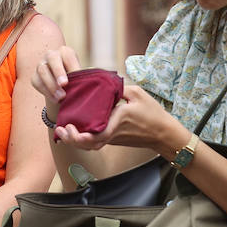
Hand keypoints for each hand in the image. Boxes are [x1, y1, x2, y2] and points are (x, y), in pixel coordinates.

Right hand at [31, 45, 82, 120]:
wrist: (63, 87)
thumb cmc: (75, 79)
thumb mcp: (80, 76)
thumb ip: (81, 77)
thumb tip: (86, 84)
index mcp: (66, 52)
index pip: (68, 55)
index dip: (70, 66)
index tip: (70, 80)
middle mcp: (52, 55)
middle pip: (52, 59)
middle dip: (58, 71)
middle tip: (64, 84)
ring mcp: (41, 64)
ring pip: (42, 71)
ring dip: (51, 85)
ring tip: (61, 97)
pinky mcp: (35, 75)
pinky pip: (37, 82)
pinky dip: (45, 91)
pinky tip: (55, 99)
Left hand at [53, 85, 188, 155]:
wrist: (164, 134)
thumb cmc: (153, 113)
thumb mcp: (138, 94)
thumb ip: (119, 87)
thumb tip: (103, 81)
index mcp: (118, 121)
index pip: (97, 134)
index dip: (81, 136)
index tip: (69, 127)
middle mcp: (113, 132)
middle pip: (88, 144)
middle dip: (72, 140)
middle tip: (61, 130)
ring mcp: (113, 139)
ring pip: (90, 145)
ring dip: (76, 141)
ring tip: (63, 131)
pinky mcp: (114, 140)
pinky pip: (96, 142)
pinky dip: (84, 139)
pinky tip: (75, 130)